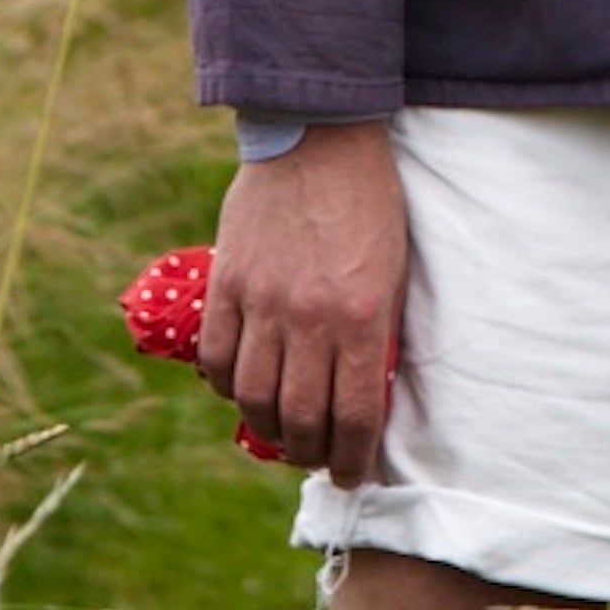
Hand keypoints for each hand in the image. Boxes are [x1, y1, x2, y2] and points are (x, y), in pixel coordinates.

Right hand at [198, 120, 406, 487]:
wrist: (320, 135)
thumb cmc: (369, 201)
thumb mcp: (392, 270)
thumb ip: (376, 333)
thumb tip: (365, 395)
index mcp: (361, 316)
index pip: (353, 418)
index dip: (352, 460)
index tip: (353, 474)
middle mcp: (309, 317)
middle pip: (300, 420)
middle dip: (312, 454)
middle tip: (318, 457)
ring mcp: (262, 300)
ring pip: (254, 398)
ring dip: (269, 428)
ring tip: (282, 431)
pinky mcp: (228, 282)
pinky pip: (218, 358)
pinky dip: (228, 386)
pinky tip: (243, 388)